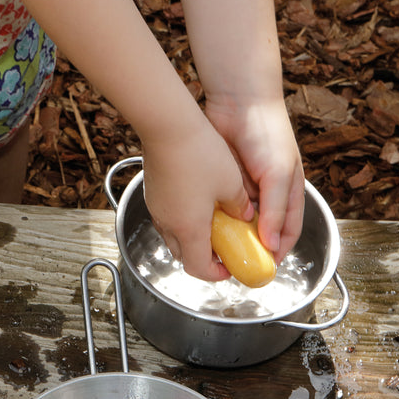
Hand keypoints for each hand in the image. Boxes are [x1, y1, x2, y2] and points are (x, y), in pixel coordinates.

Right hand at [139, 123, 251, 282]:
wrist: (167, 125)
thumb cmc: (199, 153)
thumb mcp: (231, 183)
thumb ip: (240, 206)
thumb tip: (245, 213)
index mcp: (189, 228)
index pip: (199, 269)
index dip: (216, 274)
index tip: (230, 267)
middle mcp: (169, 224)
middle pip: (184, 256)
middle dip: (205, 257)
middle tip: (224, 248)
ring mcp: (158, 208)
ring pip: (174, 236)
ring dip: (193, 238)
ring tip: (214, 224)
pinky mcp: (153, 193)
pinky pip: (168, 217)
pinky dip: (183, 220)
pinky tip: (198, 202)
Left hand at [204, 94, 304, 259]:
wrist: (238, 101)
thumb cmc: (268, 135)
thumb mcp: (277, 175)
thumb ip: (275, 210)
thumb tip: (272, 246)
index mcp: (288, 194)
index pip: (286, 234)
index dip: (276, 254)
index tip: (262, 270)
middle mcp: (266, 195)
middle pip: (259, 231)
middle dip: (247, 247)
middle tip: (233, 263)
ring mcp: (244, 188)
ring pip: (236, 221)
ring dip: (228, 234)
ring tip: (216, 249)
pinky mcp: (222, 181)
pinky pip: (218, 206)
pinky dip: (213, 217)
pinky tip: (204, 227)